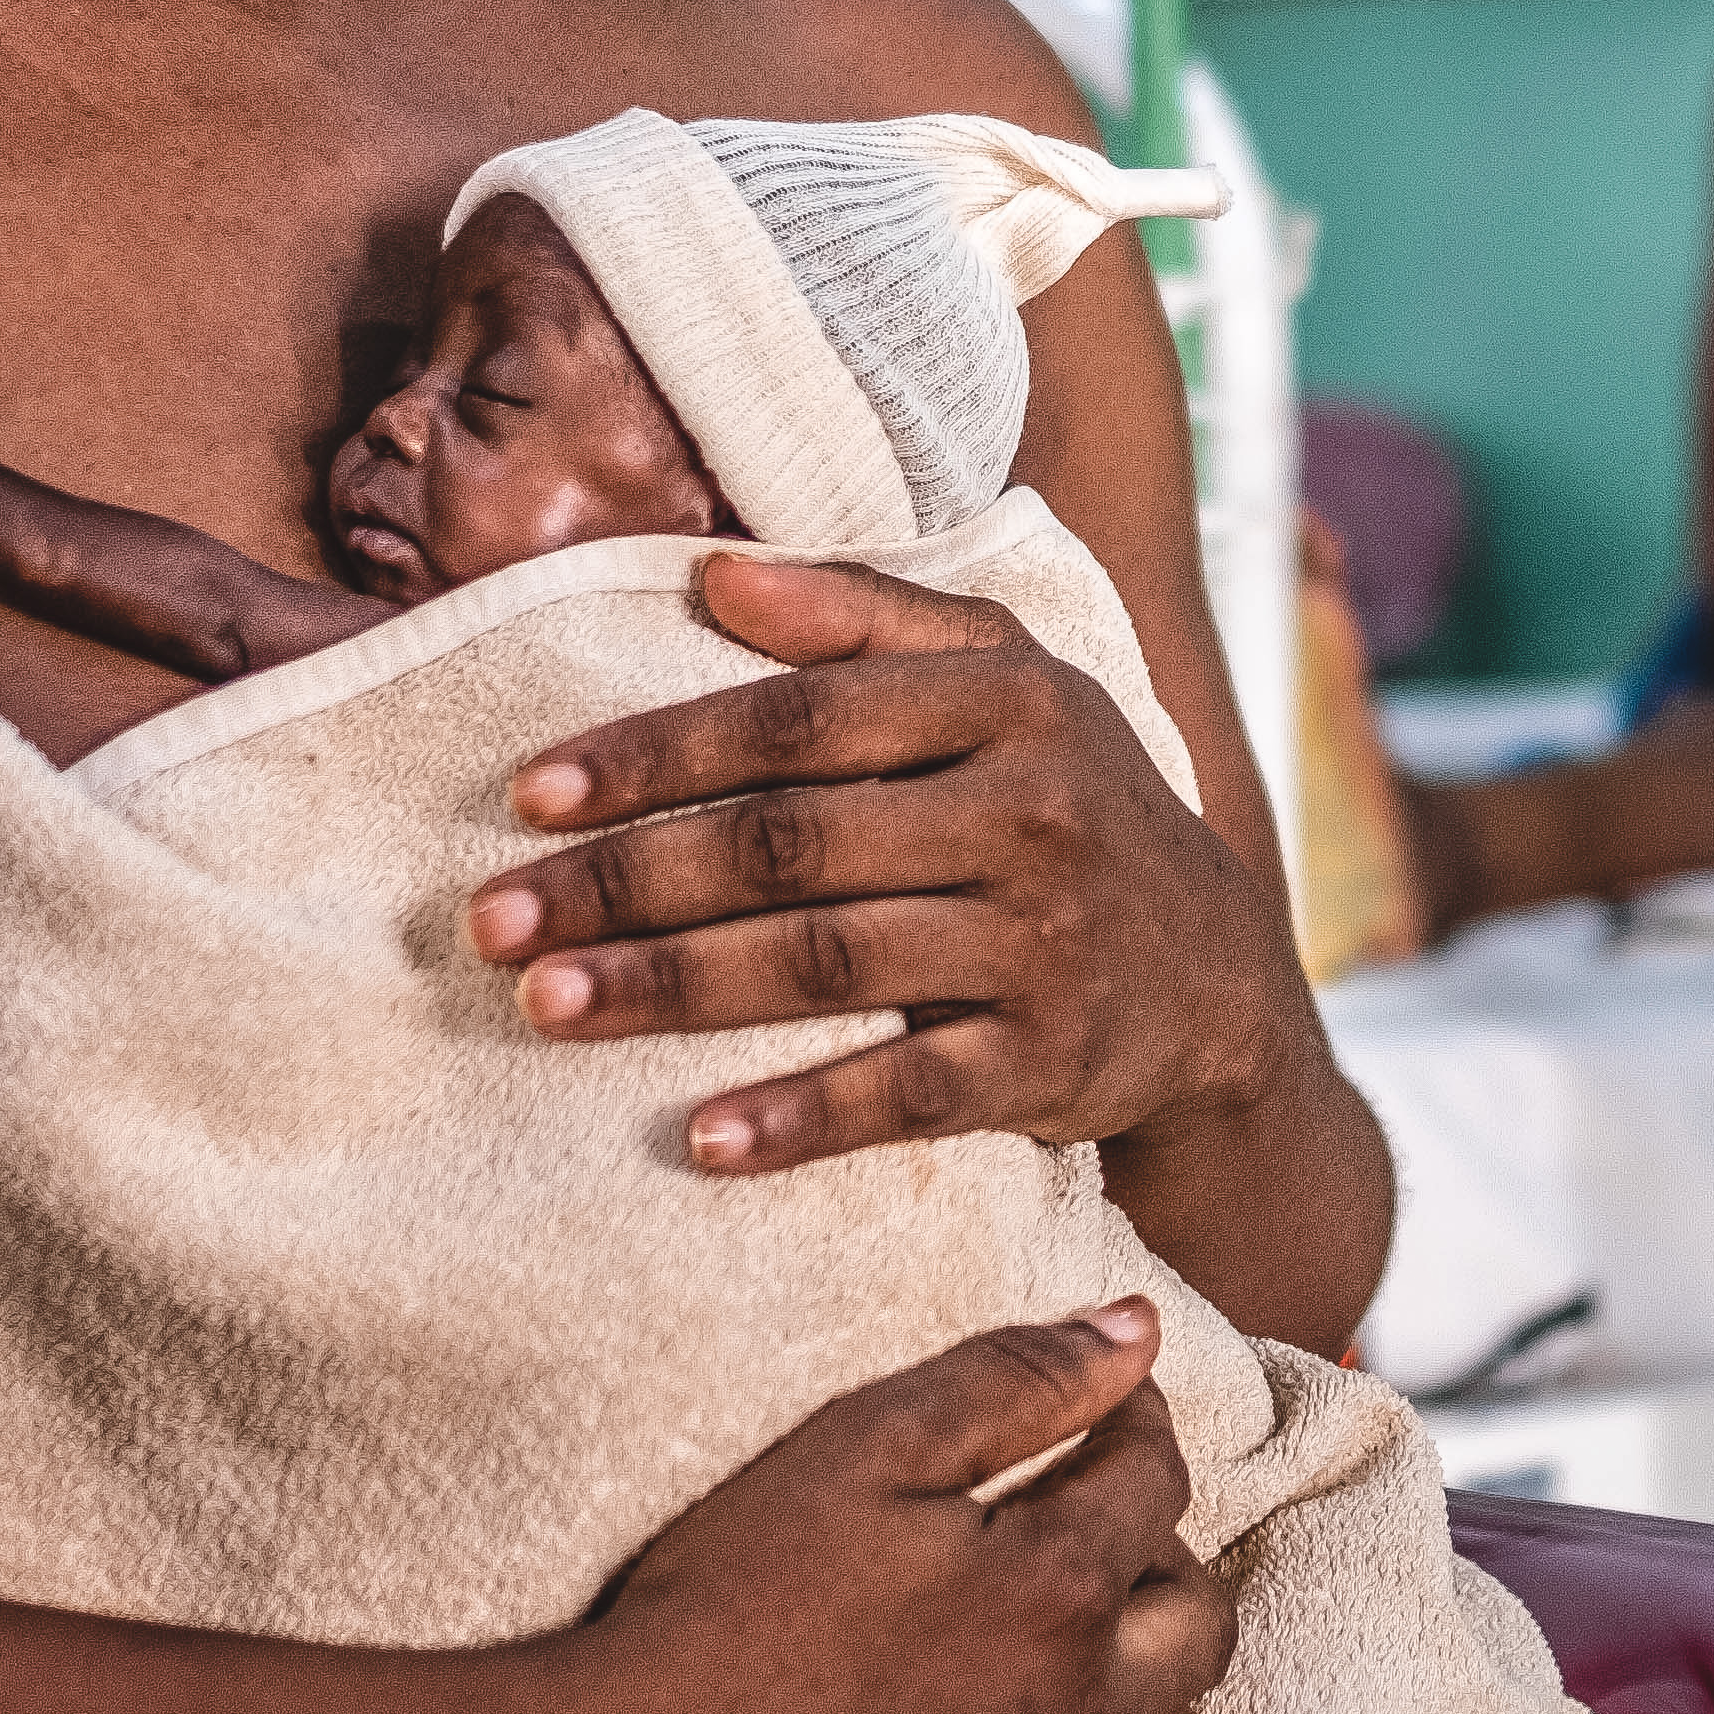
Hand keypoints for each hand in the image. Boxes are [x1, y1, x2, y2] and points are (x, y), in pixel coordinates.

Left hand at [473, 555, 1310, 1177]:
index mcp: (1007, 701)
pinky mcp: (1052, 1063)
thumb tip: (707, 574)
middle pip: (793, 844)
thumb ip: (862, 613)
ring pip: (828, 964)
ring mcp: (1044, 943)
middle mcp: (1032, 811)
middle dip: (628, 881)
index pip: (801, 718)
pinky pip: (908, 1095)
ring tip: (547, 1008)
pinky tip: (699, 1139)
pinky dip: (802, 1118)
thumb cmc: (1068, 801)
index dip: (658, 754)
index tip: (531, 795)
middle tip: (495, 922)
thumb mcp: (1005, 679)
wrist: (1218, 980)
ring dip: (673, 989)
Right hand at [534, 1304, 1228, 1713]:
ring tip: (1081, 1650)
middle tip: (1084, 1527)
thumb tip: (1139, 1329)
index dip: (1131, 1422)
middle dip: (1161, 1553)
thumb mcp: (863, 1446)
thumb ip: (1016, 1379)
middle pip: (1198, 1619)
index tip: (1100, 1408)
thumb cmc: (731, 1601)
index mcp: (1057, 1588)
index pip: (1155, 1479)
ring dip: (1157, 1690)